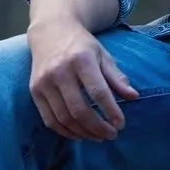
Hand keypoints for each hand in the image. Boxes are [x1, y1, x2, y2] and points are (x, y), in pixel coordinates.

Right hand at [27, 15, 138, 141]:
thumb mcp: (102, 55)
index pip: (98, 92)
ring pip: (64, 118)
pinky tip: (80, 134)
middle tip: (111, 135)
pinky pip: (50, 119)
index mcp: (81, 59)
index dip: (110, 111)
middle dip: (97, 127)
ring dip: (83, 132)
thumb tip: (134, 97)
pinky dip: (65, 131)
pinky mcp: (35, 91)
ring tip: (98, 137)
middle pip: (79, 109)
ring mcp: (44, 82)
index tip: (120, 124)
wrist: (50, 32)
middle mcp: (60, 71)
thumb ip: (116, 77)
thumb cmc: (81, 45)